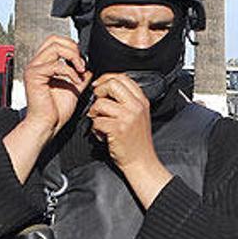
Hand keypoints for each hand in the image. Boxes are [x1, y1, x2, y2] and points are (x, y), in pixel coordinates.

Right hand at [22, 35, 92, 138]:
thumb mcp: (74, 88)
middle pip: (54, 40)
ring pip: (55, 47)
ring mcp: (34, 68)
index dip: (72, 47)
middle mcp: (37, 64)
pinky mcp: (34, 76)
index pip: (56, 41)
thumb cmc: (57, 111)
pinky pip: (55, 65)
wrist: (48, 124)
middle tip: (82, 64)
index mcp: (45, 65)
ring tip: (80, 71)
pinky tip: (76, 82)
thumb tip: (89, 67)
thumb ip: (79, 76)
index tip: (83, 61)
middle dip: (73, 49)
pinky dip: (70, 72)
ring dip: (73, 58)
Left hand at [87, 73, 171, 208]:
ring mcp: (128, 117)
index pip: (122, 77)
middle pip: (111, 84)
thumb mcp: (138, 115)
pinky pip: (97, 121)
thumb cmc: (136, 141)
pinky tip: (103, 134)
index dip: (107, 79)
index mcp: (142, 101)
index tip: (100, 88)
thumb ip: (128, 100)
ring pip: (100, 103)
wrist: (141, 161)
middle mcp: (137, 106)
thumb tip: (106, 88)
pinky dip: (95, 129)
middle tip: (98, 104)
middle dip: (99, 92)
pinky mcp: (118, 128)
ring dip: (95, 114)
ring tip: (101, 123)